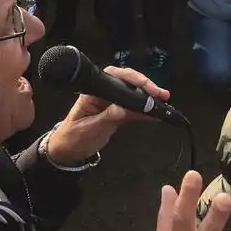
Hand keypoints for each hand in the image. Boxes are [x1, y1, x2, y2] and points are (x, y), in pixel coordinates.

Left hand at [45, 65, 169, 164]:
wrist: (66, 153)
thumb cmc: (74, 139)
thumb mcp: (93, 129)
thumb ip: (112, 116)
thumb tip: (131, 107)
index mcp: (93, 91)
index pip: (115, 77)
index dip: (133, 80)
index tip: (148, 89)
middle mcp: (102, 92)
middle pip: (126, 81)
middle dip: (145, 85)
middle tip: (161, 94)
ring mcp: (110, 101)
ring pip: (132, 92)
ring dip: (148, 96)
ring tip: (163, 100)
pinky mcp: (116, 111)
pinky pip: (133, 106)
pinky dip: (145, 109)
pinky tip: (157, 112)